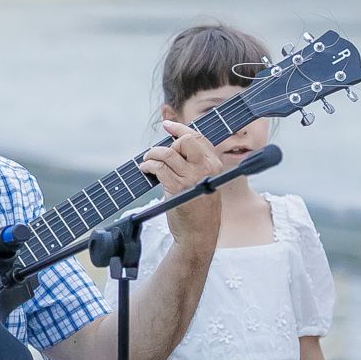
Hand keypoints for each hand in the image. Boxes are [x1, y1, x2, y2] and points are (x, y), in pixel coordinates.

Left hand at [140, 124, 222, 251]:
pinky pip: (158, 167)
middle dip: (167, 145)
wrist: (199, 233)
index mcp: (214, 165)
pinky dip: (148, 166)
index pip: (198, 138)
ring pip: (167, 153)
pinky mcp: (177, 188)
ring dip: (152, 155)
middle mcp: (206, 168)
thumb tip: (174, 142)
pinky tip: (145, 170)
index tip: (167, 126)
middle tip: (158, 155)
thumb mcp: (204, 181)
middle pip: (183, 141)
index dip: (180, 129)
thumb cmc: (199, 207)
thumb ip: (195, 163)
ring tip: (147, 162)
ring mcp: (191, 178)